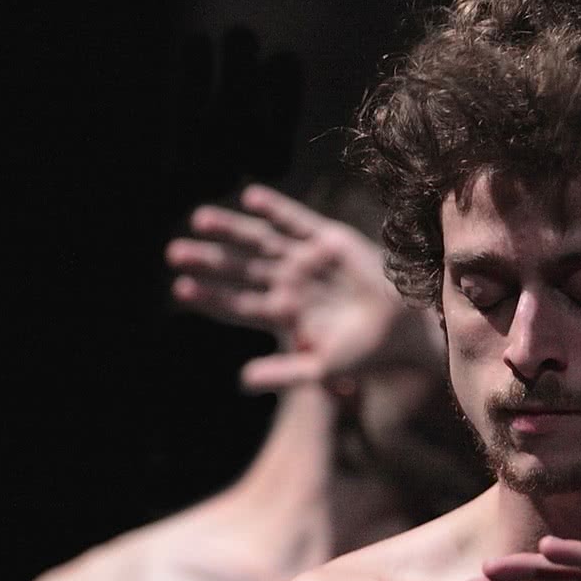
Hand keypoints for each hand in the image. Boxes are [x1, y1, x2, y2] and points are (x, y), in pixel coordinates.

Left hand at [165, 185, 432, 390]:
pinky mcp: (331, 240)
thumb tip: (242, 381)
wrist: (406, 333)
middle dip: (210, 261)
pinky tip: (250, 199)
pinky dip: (276, 209)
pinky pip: (298, 221)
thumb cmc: (367, 354)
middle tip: (175, 254)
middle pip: (241, 269)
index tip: (181, 291)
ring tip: (200, 221)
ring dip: (232, 231)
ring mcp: (309, 260)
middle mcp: (291, 283)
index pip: (238, 303)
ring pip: (262, 241)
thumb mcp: (322, 368)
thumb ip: (284, 373)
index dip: (211, 297)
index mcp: (284, 313)